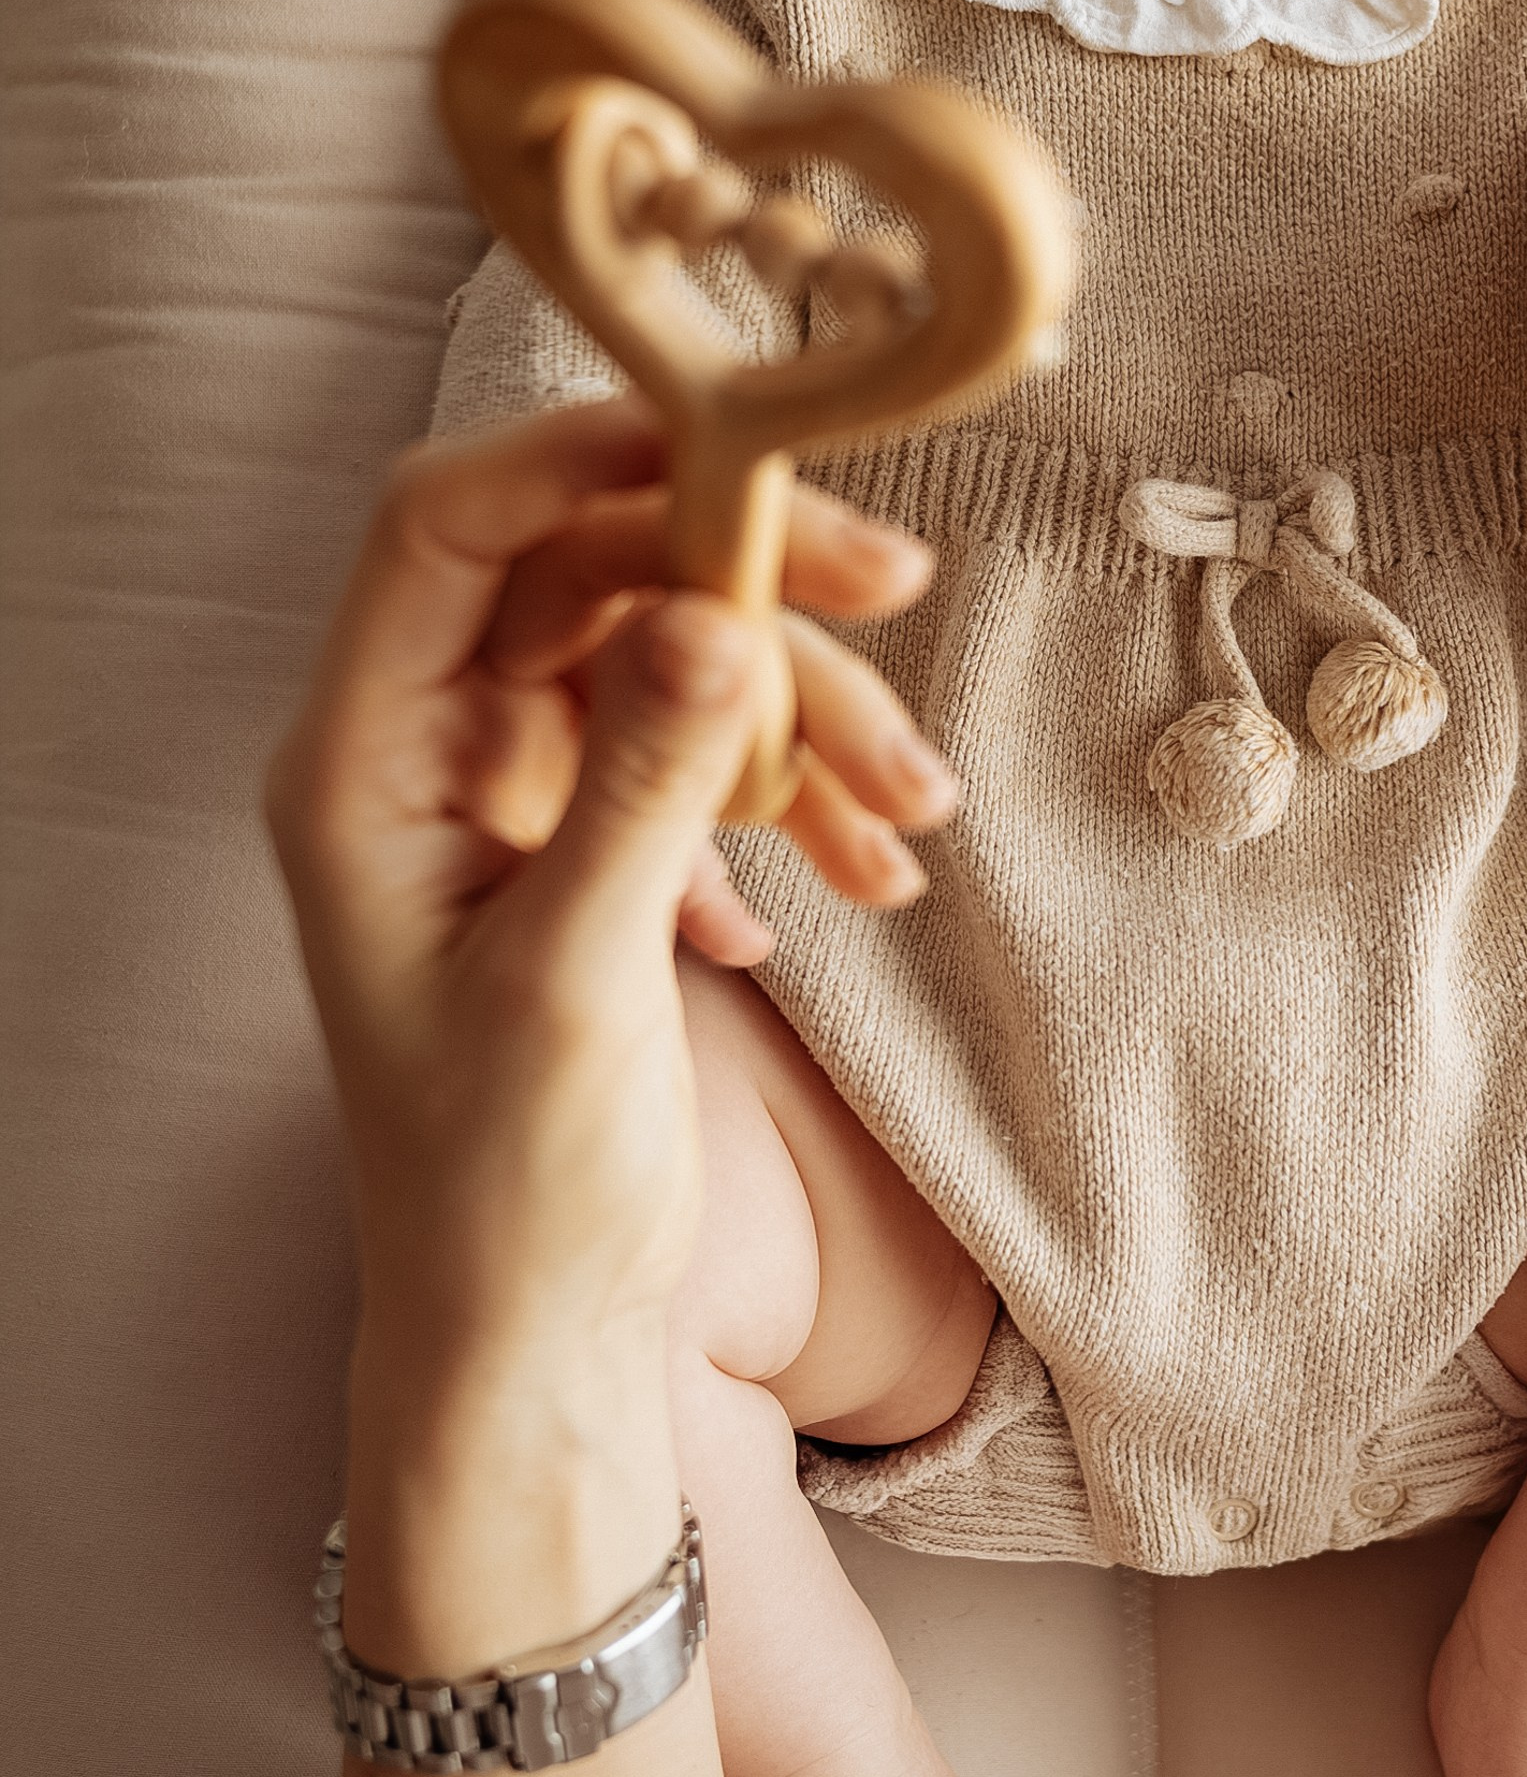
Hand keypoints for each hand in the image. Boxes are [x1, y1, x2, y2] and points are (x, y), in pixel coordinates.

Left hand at [267, 397, 947, 1371]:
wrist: (535, 1330)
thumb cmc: (506, 1183)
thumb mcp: (578, 979)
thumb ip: (643, 786)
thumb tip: (715, 610)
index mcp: (363, 762)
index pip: (447, 526)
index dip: (579, 455)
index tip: (737, 447)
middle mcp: (430, 749)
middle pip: (589, 569)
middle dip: (749, 585)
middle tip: (895, 589)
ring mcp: (516, 789)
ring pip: (672, 655)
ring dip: (804, 715)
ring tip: (912, 816)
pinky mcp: (594, 836)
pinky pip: (704, 748)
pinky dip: (794, 794)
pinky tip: (857, 878)